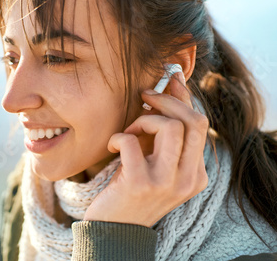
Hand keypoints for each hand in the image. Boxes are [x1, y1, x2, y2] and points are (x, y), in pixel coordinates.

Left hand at [83, 72, 209, 226]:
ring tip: (128, 130)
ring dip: (143, 119)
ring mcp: (166, 182)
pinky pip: (132, 141)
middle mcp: (188, 179)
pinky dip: (118, 137)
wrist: (114, 230)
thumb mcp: (155, 163)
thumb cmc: (131, 191)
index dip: (183, 97)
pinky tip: (112, 147)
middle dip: (167, 100)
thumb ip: (165, 133)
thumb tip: (170, 87)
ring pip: (171, 127)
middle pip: (193, 121)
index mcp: (196, 174)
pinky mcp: (139, 183)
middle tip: (144, 96)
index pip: (200, 123)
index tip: (168, 79)